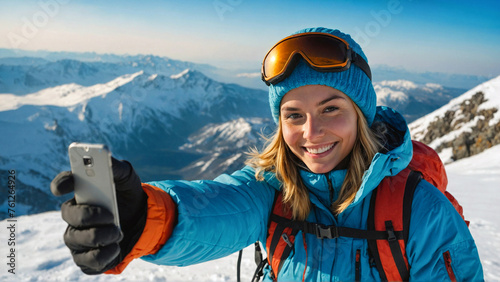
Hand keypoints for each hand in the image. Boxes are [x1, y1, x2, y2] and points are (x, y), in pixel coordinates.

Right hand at [51, 158, 147, 273]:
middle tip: (111, 215)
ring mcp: (78, 237)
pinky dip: (101, 255)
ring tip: (118, 232)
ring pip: (75, 239)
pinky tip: (115, 247)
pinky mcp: (87, 257)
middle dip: (89, 215)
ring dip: (98, 236)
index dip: (61, 183)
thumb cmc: (128, 196)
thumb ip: (117, 167)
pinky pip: (86, 260)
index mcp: (81, 192)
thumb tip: (106, 159)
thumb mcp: (128, 178)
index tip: (66, 185)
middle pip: (69, 215)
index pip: (63, 183)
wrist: (143, 220)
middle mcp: (74, 215)